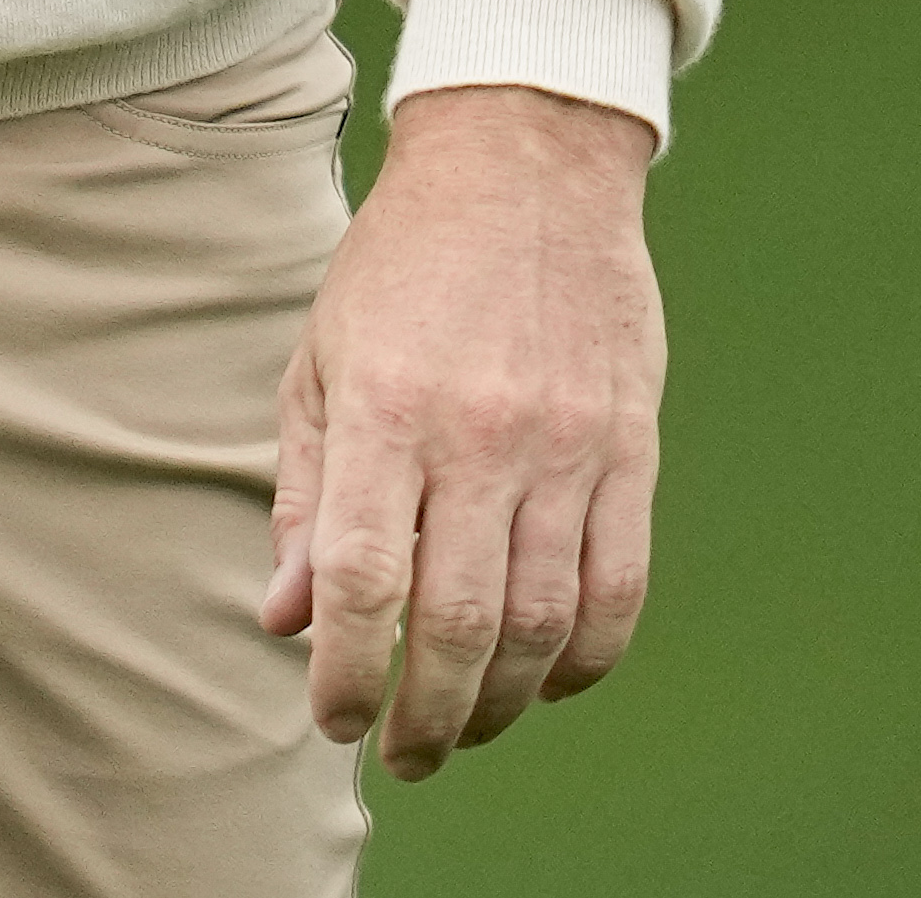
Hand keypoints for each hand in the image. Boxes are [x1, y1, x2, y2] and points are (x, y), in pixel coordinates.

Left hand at [257, 79, 664, 781]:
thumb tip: (289, 620)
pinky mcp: (631, 447)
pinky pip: (621, 586)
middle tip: (403, 753)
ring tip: (466, 725)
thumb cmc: (401, 269)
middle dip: (427, 713)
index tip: (334, 721)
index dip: (349, 672)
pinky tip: (550, 680)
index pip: (368, 578)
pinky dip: (588, 656)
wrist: (524, 167)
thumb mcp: (322, 363)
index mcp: (388, 410)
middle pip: (463, 620)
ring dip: (505, 700)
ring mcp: (567, 444)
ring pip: (547, 620)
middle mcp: (481, 434)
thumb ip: (307, 498)